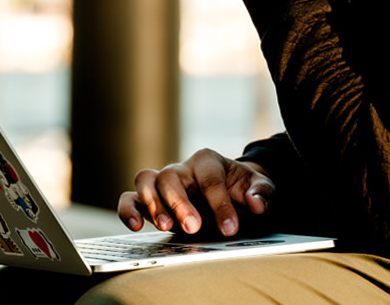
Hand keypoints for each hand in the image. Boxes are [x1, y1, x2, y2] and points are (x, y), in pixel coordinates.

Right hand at [117, 148, 274, 237]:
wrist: (231, 194)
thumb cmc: (243, 189)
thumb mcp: (260, 187)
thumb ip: (261, 192)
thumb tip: (255, 203)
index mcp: (208, 161)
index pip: (209, 179)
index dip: (219, 204)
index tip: (230, 228)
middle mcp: (182, 168)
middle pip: (171, 176)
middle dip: (181, 203)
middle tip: (194, 228)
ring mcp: (163, 183)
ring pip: (147, 180)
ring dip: (153, 204)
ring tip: (165, 227)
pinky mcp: (151, 200)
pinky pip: (131, 197)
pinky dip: (129, 209)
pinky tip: (135, 226)